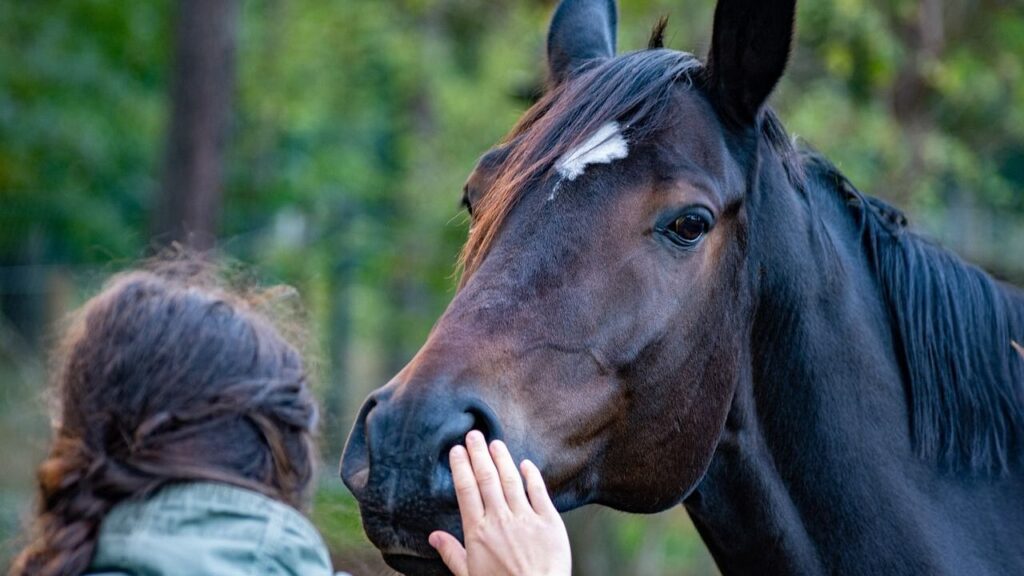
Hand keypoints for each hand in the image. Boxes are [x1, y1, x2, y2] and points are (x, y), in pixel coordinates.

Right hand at [428, 431, 570, 575]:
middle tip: (473, 435)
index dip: (461, 467)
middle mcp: (500, 520)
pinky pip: (539, 492)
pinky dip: (532, 476)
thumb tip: (433, 536)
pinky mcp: (549, 522)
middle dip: (478, 454)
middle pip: (486, 478)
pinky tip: (526, 464)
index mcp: (478, 532)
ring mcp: (525, 519)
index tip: (456, 450)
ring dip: (502, 459)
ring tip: (495, 443)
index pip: (466, 490)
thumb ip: (452, 553)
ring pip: (511, 480)